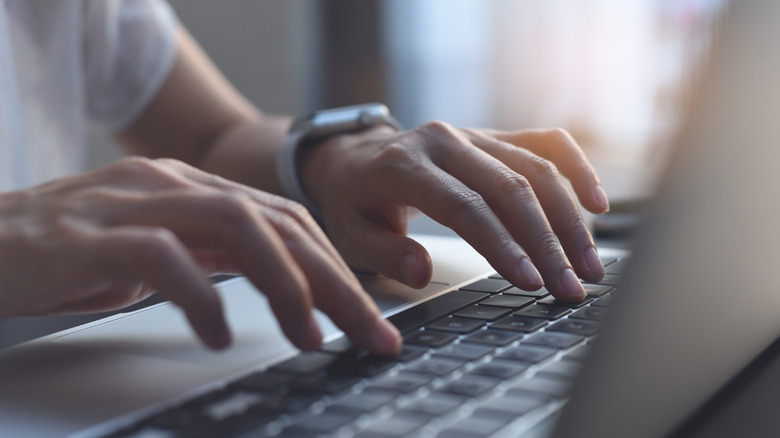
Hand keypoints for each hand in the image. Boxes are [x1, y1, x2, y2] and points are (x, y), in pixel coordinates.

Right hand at [0, 158, 399, 352]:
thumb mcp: (161, 250)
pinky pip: (161, 257)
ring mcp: (133, 204)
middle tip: (369, 334)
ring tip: (308, 335)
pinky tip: (219, 335)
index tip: (370, 319)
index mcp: (197, 190)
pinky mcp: (89, 235)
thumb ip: (217, 254)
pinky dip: (200, 296)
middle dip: (334, 282)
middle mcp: (175, 186)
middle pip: (279, 224)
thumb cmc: (73, 251)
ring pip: (236, 227)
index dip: (338, 269)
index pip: (288, 221)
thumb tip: (282, 282)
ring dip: (285, 285)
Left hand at [301, 122, 608, 300]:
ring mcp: (472, 134)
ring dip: (569, 218)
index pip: (465, 206)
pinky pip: (544, 142)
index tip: (531, 281)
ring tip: (590, 264)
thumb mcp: (350, 234)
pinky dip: (576, 169)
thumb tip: (422, 271)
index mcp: (404, 165)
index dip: (503, 245)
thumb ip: (384, 253)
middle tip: (572, 285)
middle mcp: (443, 141)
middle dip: (547, 241)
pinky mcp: (493, 136)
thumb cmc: (354, 202)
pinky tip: (597, 202)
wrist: (355, 158)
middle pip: (510, 188)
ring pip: (535, 168)